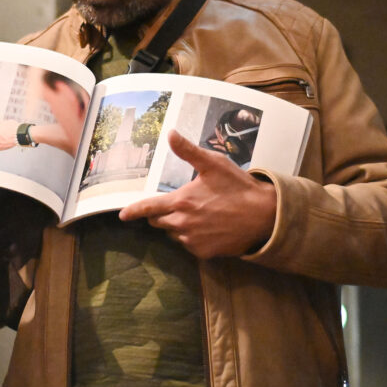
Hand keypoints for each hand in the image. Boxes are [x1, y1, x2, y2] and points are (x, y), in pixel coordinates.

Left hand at [118, 130, 275, 258]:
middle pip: (159, 221)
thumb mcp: (213, 164)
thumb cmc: (238, 187)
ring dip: (177, 225)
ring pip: (174, 233)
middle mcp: (182, 224)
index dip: (133, 211)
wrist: (264, 217)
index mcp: (181, 202)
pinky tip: (208, 226)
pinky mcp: (204, 252)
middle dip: (162, 213)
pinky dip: (192, 236)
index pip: (148, 208)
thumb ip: (188, 151)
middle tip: (179, 203)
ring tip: (199, 213)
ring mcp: (192, 241)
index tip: (122, 215)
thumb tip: (170, 134)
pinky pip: (189, 245)